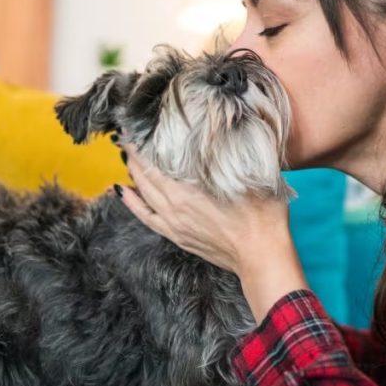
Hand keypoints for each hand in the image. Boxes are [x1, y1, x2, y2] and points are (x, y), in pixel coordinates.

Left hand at [116, 143, 309, 321]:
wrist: (262, 255)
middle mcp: (174, 208)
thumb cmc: (262, 216)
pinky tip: (123, 192)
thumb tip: (227, 130)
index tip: (134, 129)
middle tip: (127, 138)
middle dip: (133, 156)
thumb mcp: (253, 175)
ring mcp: (174, 224)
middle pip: (144, 177)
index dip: (141, 146)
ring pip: (144, 195)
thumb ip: (234, 154)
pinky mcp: (178, 236)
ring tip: (126, 157)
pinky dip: (133, 204)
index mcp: (188, 192)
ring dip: (132, 175)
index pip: (153, 163)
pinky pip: (146, 217)